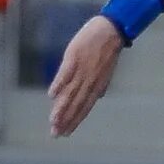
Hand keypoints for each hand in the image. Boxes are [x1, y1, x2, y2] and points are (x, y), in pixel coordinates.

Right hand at [48, 15, 121, 135]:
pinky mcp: (74, 57)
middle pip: (76, 103)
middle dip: (65, 120)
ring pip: (70, 92)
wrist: (111, 29)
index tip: (66, 133)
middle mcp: (89, 80)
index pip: (85, 107)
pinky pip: (65, 73)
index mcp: (97, 84)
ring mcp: (82, 69)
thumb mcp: (107, 69)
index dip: (75, 120)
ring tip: (52, 121)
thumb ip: (101, 84)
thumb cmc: (107, 49)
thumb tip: (99, 96)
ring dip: (61, 108)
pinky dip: (59, 84)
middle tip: (55, 134)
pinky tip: (51, 95)